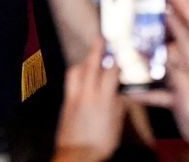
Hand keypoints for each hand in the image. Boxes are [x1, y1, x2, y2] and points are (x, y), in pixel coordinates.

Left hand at [53, 38, 122, 161]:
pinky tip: (81, 74)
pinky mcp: (66, 101)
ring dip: (84, 61)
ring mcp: (75, 97)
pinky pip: (70, 80)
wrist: (77, 154)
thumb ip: (119, 105)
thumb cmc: (99, 144)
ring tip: (91, 57)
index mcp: (104, 101)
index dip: (116, 60)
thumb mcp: (116, 125)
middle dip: (96, 50)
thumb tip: (121, 92)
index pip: (111, 73)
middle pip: (91, 66)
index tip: (121, 52)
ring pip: (77, 71)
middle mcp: (88, 95)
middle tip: (101, 39)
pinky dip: (76, 73)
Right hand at [137, 16, 188, 150]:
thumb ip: (173, 68)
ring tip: (126, 61)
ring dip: (144, 69)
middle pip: (166, 50)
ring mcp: (181, 81)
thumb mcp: (187, 88)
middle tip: (134, 30)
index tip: (160, 2)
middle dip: (150, 43)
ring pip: (159, 69)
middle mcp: (188, 68)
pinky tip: (129, 92)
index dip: (173, 17)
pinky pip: (156, 90)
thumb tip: (160, 51)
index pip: (184, 33)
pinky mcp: (175, 95)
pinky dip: (144, 92)